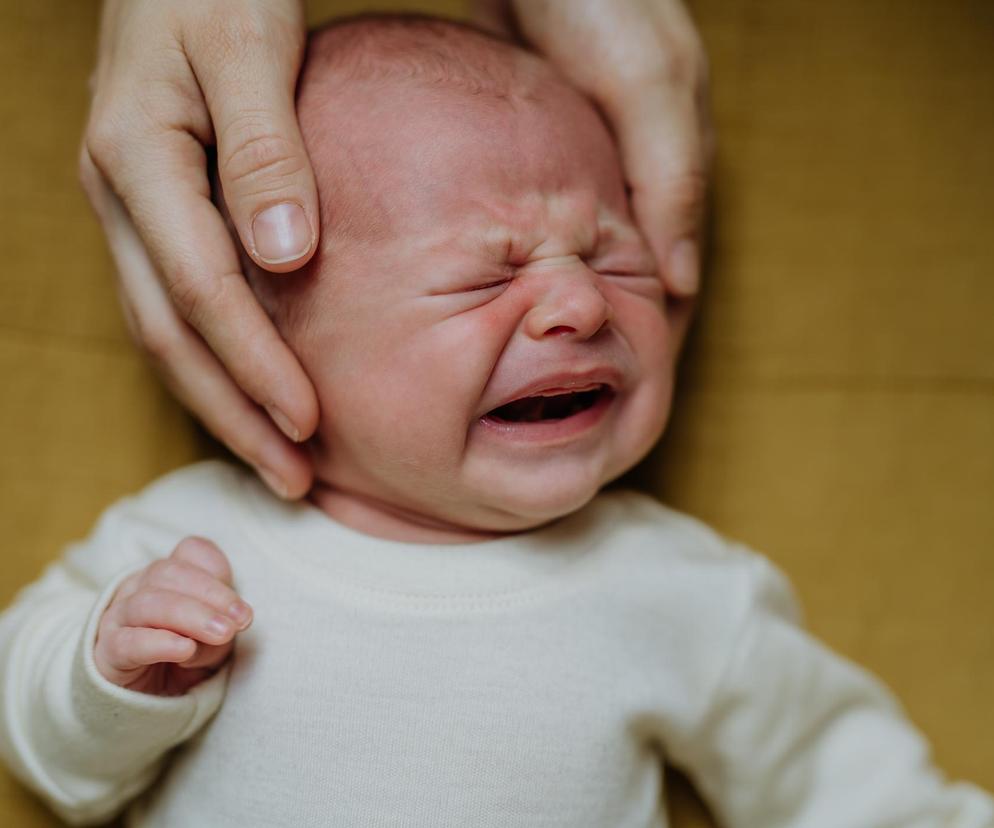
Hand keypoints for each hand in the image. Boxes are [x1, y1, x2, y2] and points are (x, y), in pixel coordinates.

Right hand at [80, 0, 319, 499]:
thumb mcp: (247, 42)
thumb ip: (265, 147)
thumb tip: (287, 257)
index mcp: (137, 157)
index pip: (202, 291)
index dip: (256, 364)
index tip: (311, 423)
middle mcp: (119, 195)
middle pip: (171, 336)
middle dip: (233, 416)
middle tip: (293, 481)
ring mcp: (129, 207)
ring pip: (165, 332)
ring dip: (221, 401)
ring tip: (280, 460)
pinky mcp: (153, 211)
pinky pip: (175, 302)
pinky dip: (216, 359)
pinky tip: (255, 390)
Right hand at [94, 537, 252, 695]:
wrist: (145, 701)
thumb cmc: (186, 657)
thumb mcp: (213, 638)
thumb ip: (220, 626)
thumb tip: (226, 626)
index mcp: (169, 575)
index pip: (190, 552)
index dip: (217, 569)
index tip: (241, 606)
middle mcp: (140, 588)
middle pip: (170, 573)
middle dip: (212, 594)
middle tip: (242, 621)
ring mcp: (119, 618)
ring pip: (149, 602)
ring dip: (192, 616)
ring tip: (222, 634)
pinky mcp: (106, 653)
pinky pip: (128, 642)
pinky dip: (159, 643)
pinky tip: (185, 649)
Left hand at [472, 0, 713, 349]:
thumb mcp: (648, 83)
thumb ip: (670, 175)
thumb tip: (682, 279)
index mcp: (675, 152)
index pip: (675, 260)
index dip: (654, 319)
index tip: (625, 377)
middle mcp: (637, 155)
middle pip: (628, 259)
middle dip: (605, 314)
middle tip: (573, 372)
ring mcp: (591, 144)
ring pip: (585, 240)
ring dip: (566, 288)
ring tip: (537, 341)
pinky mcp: (546, 131)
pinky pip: (544, 204)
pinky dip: (532, 244)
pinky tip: (502, 272)